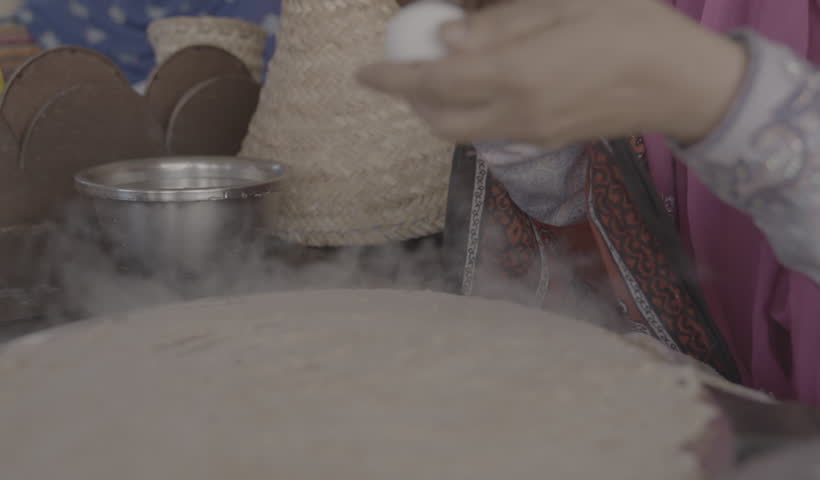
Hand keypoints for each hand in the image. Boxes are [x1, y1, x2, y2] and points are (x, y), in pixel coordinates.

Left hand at [359, 0, 746, 147]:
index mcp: (517, 76)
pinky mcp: (545, 142)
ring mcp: (530, 135)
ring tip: (438, 75)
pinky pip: (488, 133)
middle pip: (439, 121)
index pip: (434, 82)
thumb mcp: (565, 6)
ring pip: (461, 133)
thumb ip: (501, 25)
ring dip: (437, 110)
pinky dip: (466, 115)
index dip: (392, 78)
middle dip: (410, 100)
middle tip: (403, 69)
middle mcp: (516, 115)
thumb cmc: (633, 29)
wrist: (682, 84)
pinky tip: (478, 86)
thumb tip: (447, 38)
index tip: (363, 72)